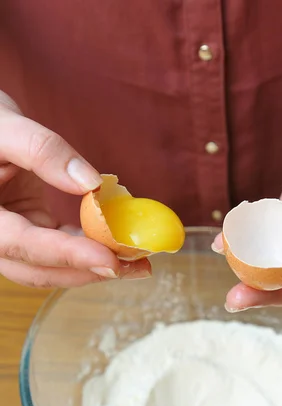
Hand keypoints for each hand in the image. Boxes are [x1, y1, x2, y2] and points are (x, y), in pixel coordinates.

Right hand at [0, 91, 150, 286]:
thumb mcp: (5, 126)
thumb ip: (42, 151)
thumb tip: (91, 183)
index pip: (23, 245)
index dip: (68, 255)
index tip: (110, 260)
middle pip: (39, 269)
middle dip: (89, 272)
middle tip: (136, 266)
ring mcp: (10, 238)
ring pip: (50, 268)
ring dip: (92, 269)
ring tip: (136, 263)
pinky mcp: (28, 233)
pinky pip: (57, 251)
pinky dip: (87, 250)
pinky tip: (116, 246)